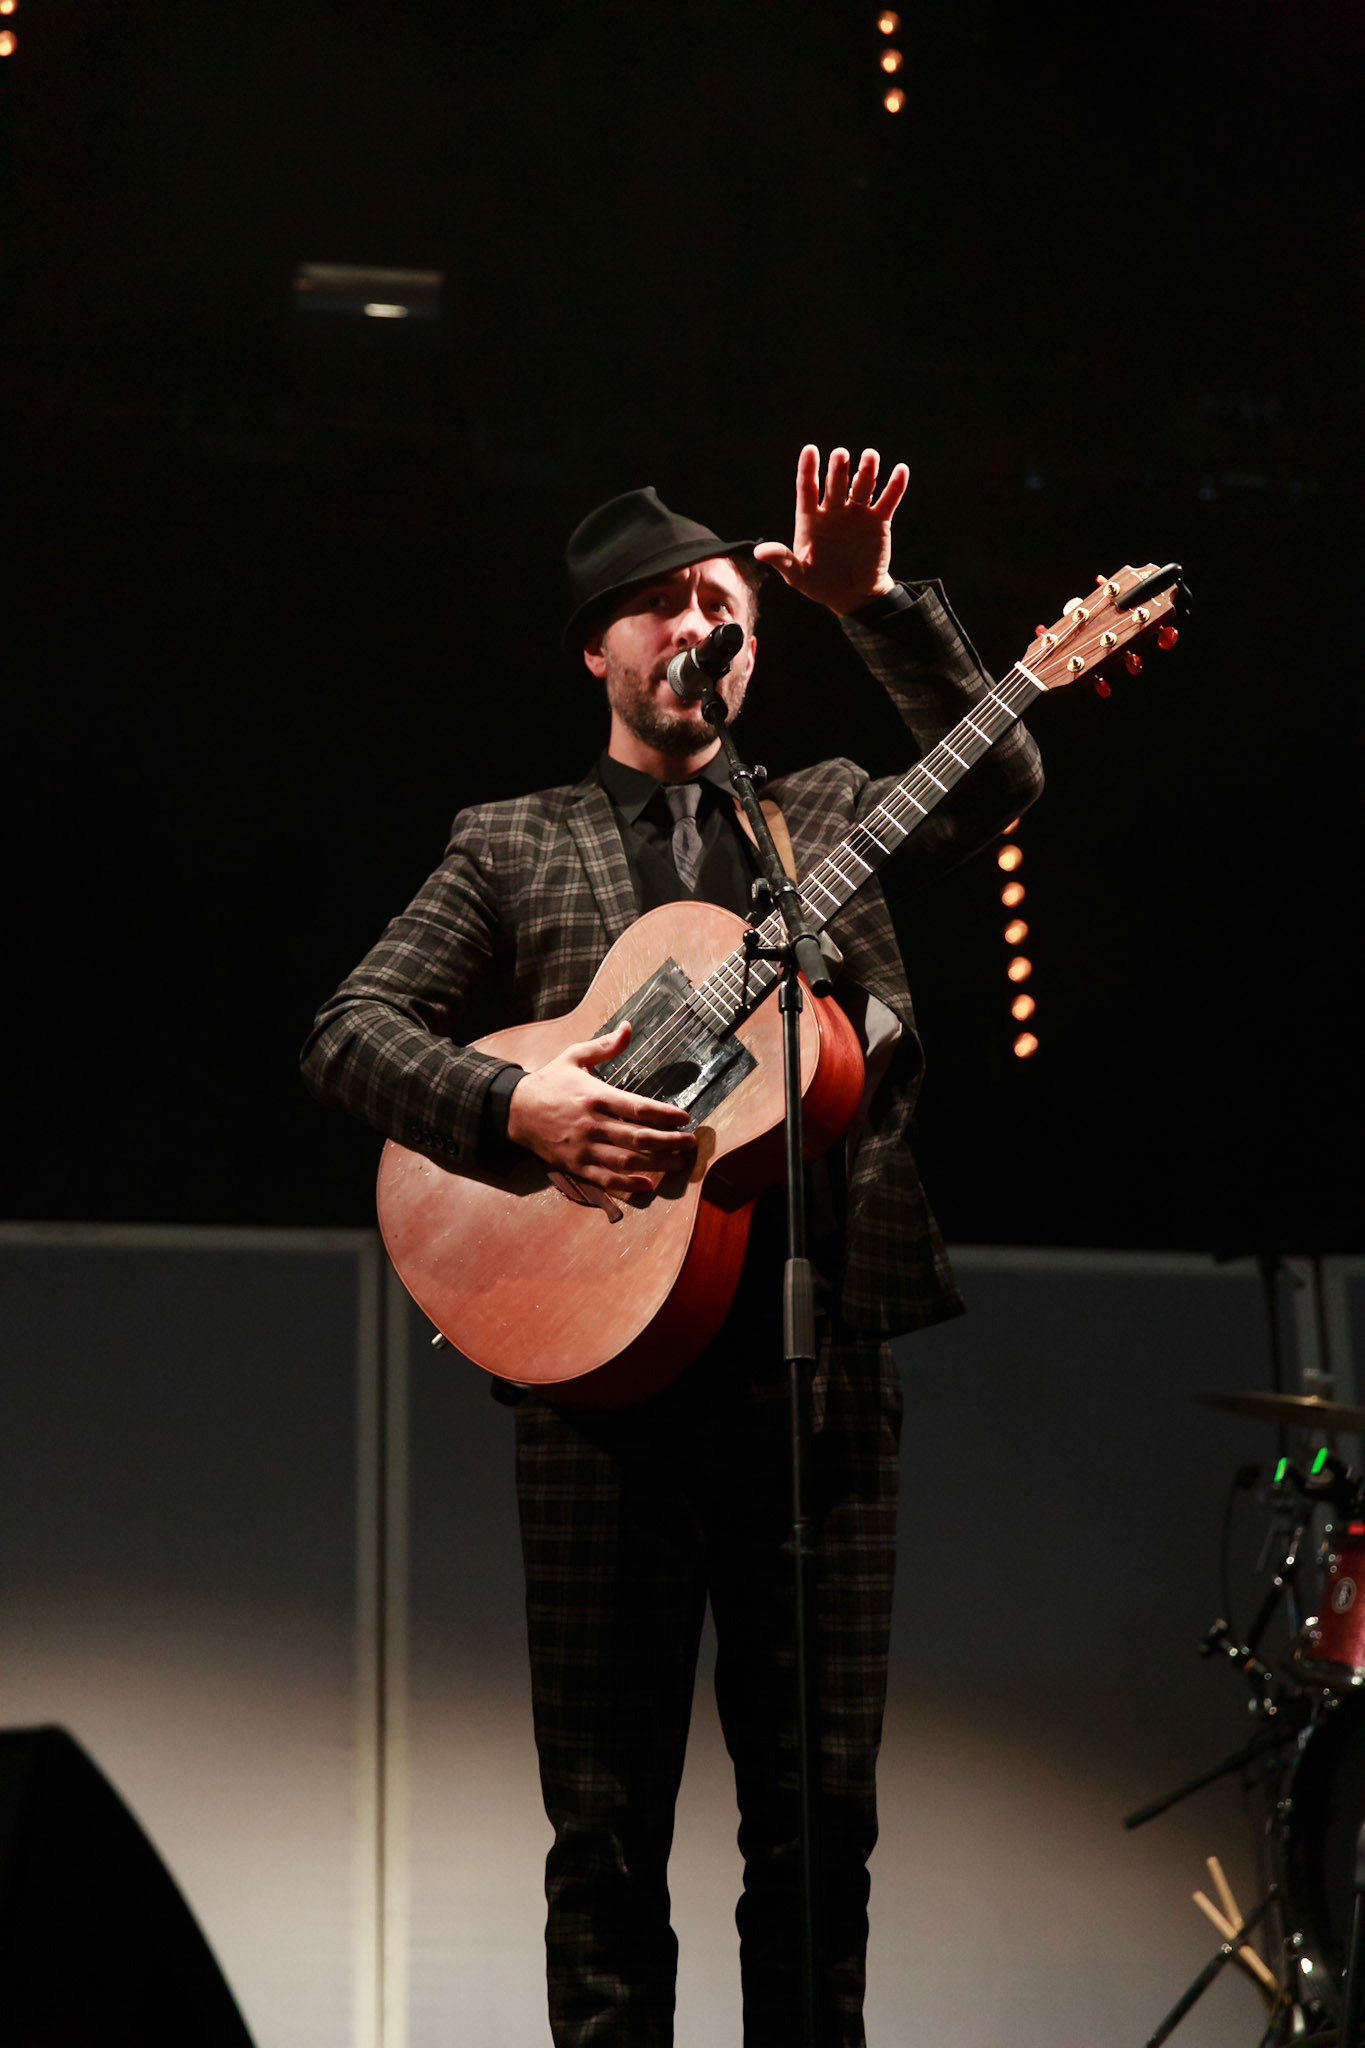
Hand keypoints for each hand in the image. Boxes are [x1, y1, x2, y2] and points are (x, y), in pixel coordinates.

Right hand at [506, 1021, 696, 1194]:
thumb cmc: (549, 1081)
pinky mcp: (576, 1165)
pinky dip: (629, 1186)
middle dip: (670, 1142)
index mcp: (596, 1096)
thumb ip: (605, 1045)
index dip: (666, 1115)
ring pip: (628, 1161)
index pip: (639, 1108)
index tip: (685, 1118)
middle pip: (640, 1138)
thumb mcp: (574, 1056)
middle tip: (690, 1143)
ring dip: (657, 1164)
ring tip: (679, 1163)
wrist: (515, 1110)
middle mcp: (593, 1124)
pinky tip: (648, 1185)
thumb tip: (629, 1027)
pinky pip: (606, 1180)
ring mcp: (584, 1148)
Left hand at [753, 444, 908, 615]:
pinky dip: (895, 486)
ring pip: (862, 486)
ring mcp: (857, 513)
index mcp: (810, 517)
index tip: (810, 450)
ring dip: (866, 470)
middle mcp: (833, 510)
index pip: (807, 488)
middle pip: (835, 483)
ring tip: (870, 456)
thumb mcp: (798, 575)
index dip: (808, 469)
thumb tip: (758, 552)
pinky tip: (901, 470)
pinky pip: (888, 500)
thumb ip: (782, 560)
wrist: (852, 596)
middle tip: (840, 454)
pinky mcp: (879, 521)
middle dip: (838, 468)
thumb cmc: (820, 584)